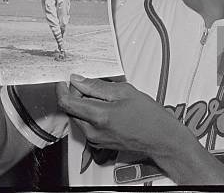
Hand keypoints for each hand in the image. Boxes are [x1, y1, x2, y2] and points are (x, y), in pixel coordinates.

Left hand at [56, 75, 187, 155]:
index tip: (63, 81)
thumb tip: (80, 80)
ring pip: (77, 117)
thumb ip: (98, 86)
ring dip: (82, 105)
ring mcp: (96, 139)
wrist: (160, 138)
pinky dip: (89, 114)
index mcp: (100, 116)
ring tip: (101, 97)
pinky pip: (85, 125)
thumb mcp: (125, 92)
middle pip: (71, 109)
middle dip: (75, 95)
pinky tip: (104, 108)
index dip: (62, 89)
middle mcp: (94, 131)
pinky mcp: (98, 143)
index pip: (67, 102)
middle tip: (89, 85)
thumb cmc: (149, 117)